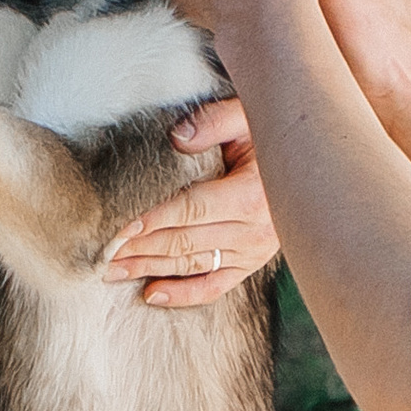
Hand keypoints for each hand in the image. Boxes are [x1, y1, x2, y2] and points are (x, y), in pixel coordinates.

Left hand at [104, 96, 281, 305]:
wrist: (311, 161)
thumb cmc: (271, 132)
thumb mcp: (249, 115)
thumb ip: (213, 122)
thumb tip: (176, 138)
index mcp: (253, 192)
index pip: (192, 209)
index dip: (153, 220)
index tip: (118, 229)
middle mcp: (255, 228)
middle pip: (185, 241)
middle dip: (139, 249)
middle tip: (99, 254)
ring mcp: (255, 250)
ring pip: (193, 264)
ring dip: (149, 269)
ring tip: (110, 271)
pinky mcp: (252, 262)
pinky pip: (215, 285)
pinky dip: (184, 294)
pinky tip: (151, 294)